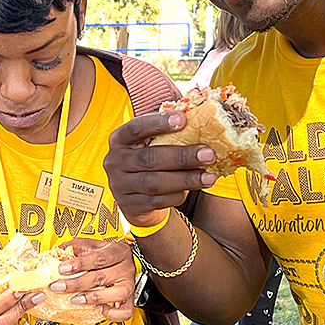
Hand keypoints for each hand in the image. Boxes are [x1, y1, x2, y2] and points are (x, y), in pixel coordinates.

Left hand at [52, 238, 136, 321]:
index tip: (62, 269)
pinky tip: (99, 308)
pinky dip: (112, 313)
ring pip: (116, 294)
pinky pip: (125, 312)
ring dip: (93, 298)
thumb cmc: (105, 253)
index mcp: (117, 251)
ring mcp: (129, 285)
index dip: (79, 264)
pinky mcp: (129, 300)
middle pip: (101, 277)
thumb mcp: (90, 245)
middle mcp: (125, 268)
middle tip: (58, 287)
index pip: (98, 258)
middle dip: (76, 284)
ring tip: (75, 300)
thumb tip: (55, 252)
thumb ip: (74, 247)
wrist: (124, 260)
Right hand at [105, 111, 218, 227]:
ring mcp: (120, 185)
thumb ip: (167, 134)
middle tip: (209, 154)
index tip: (183, 119)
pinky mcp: (130, 205)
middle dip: (182, 156)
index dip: (158, 123)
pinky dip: (178, 195)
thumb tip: (201, 120)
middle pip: (150, 158)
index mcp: (119, 139)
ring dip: (186, 179)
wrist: (135, 198)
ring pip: (156, 183)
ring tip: (209, 176)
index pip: (136, 128)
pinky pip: (157, 201)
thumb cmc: (149, 161)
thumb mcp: (149, 145)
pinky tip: (193, 189)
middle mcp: (115, 161)